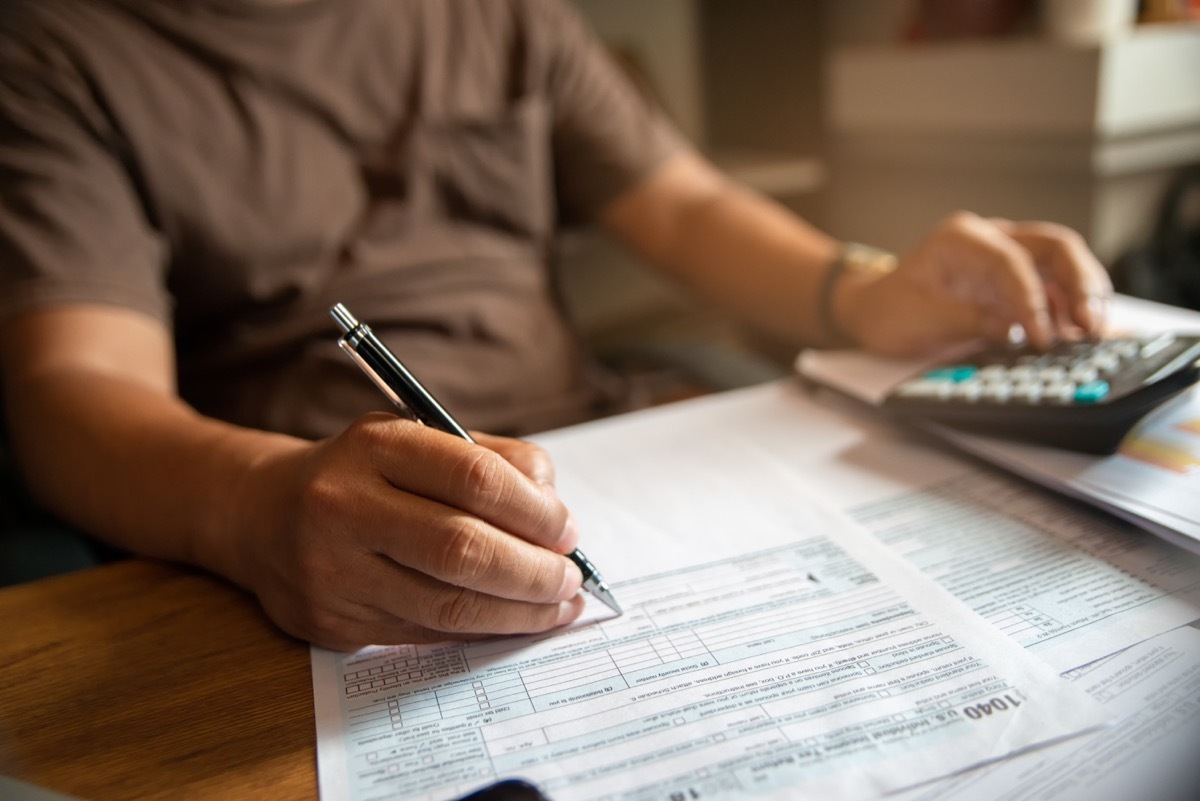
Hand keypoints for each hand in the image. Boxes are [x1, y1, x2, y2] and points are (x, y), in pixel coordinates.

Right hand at [230, 414, 584, 649]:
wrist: (262, 514)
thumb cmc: (364, 472)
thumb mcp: (419, 438)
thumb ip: (493, 460)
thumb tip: (556, 512)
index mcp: (374, 445)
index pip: (474, 478)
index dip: (534, 511)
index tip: (568, 530)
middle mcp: (343, 505)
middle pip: (462, 548)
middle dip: (533, 571)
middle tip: (570, 578)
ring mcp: (331, 570)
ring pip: (447, 606)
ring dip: (517, 613)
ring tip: (556, 606)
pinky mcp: (330, 622)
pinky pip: (424, 635)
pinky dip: (479, 631)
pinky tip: (510, 621)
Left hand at [838, 212, 1111, 355]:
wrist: (876, 312)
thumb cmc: (889, 310)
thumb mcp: (917, 319)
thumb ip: (965, 320)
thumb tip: (1013, 330)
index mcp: (962, 238)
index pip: (1011, 261)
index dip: (1032, 298)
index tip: (1042, 336)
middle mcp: (993, 238)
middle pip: (1054, 247)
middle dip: (1080, 284)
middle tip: (1091, 325)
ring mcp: (1009, 257)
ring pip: (1064, 265)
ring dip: (1084, 297)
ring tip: (1094, 334)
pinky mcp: (1018, 282)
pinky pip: (1056, 289)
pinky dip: (1071, 310)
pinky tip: (1081, 335)